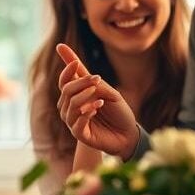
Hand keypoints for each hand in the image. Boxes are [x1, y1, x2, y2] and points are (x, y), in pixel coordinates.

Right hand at [55, 43, 137, 157]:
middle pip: (66, 90)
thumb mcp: (108, 92)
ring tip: (100, 97)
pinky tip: (97, 109)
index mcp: (77, 96)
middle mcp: (71, 108)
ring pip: (70, 105)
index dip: (67, 70)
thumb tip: (73, 60)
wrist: (130, 134)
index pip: (64, 81)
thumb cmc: (118, 112)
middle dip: (81, 82)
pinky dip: (86, 113)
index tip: (76, 63)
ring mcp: (74, 121)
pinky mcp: (80, 134)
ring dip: (85, 97)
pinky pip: (76, 122)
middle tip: (98, 79)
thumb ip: (91, 80)